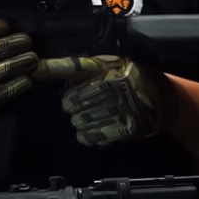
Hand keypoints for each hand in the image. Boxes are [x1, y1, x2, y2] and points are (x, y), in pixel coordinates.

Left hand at [33, 55, 178, 146]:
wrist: (163, 99)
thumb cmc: (135, 77)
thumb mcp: (115, 62)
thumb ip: (91, 66)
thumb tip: (55, 69)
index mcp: (108, 66)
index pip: (74, 66)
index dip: (52, 68)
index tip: (35, 69)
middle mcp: (111, 85)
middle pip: (72, 100)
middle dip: (72, 104)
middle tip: (80, 102)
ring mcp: (117, 108)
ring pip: (80, 119)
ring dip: (80, 120)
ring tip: (91, 115)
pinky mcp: (122, 127)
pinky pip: (92, 135)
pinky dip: (87, 135)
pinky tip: (92, 129)